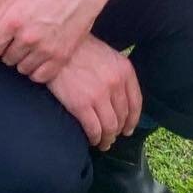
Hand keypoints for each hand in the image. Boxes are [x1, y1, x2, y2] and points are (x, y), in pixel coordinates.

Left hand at [0, 0, 106, 83]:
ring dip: (24, 60)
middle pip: (6, 59)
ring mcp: (46, 49)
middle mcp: (28, 37)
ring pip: (22, 69)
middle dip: (10, 50)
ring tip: (34, 45)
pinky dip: (38, 70)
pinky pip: (40, 76)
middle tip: (22, 38)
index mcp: (14, 21)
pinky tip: (41, 56)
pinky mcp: (61, 56)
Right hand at [48, 36, 142, 150]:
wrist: (58, 49)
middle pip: (122, 117)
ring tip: (103, 143)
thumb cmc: (81, 50)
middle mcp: (116, 83)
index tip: (127, 129)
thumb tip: (121, 100)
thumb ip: (118, 75)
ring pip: (110, 127)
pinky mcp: (81, 105)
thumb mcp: (108, 56)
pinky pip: (94, 129)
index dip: (132, 120)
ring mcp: (99, 95)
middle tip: (112, 137)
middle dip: (118, 131)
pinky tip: (92, 140)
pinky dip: (95, 138)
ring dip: (107, 139)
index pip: (135, 103)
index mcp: (125, 71)